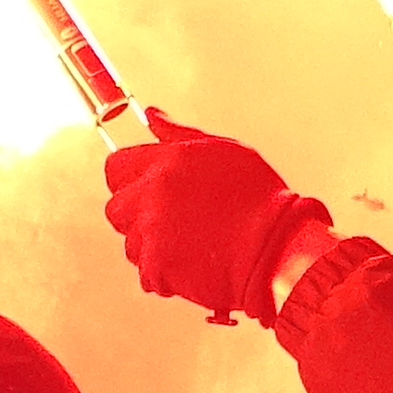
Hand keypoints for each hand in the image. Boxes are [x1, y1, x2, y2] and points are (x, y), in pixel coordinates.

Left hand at [104, 114, 328, 324]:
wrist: (277, 248)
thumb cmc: (260, 199)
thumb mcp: (224, 150)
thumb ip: (179, 134)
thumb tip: (151, 116)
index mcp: (167, 161)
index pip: (116, 167)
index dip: (128, 179)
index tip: (143, 189)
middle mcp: (153, 194)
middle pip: (116, 209)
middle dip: (136, 216)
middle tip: (171, 221)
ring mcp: (152, 233)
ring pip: (130, 244)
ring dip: (152, 247)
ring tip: (189, 244)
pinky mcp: (158, 268)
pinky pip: (147, 275)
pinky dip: (166, 276)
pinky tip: (193, 265)